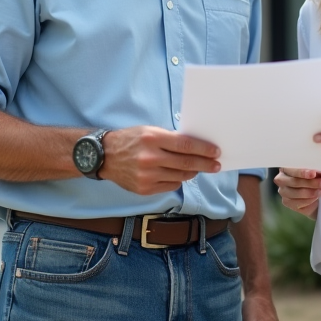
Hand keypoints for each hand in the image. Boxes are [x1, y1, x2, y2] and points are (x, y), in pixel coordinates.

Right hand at [98, 126, 219, 194]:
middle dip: (205, 164)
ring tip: (197, 168)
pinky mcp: (144, 189)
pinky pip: (170, 186)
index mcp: (152, 138)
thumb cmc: (130, 140)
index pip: (186, 145)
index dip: (204, 150)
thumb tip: (195, 147)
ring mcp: (147, 175)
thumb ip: (170, 139)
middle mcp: (150, 158)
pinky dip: (177, 180)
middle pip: (186, 163)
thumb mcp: (149, 131)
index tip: (216, 152)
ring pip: (180, 177)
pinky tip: (178, 174)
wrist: (104, 156)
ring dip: (192, 172)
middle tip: (216, 165)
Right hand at [273, 168, 320, 217]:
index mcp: (286, 167)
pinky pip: (297, 203)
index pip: (292, 169)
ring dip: (311, 192)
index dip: (303, 172)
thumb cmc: (314, 179)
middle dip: (311, 183)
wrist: (315, 195)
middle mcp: (281, 179)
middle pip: (294, 181)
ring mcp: (283, 191)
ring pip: (295, 193)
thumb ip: (316, 171)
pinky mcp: (286, 202)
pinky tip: (316, 198)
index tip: (314, 173)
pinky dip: (308, 200)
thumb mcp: (316, 173)